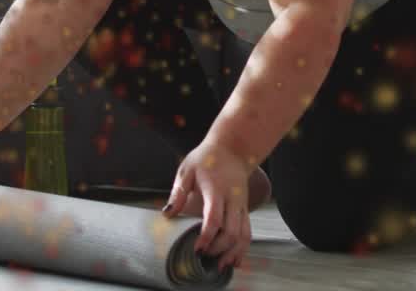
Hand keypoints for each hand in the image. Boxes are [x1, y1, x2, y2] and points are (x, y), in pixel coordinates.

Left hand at [160, 138, 253, 273]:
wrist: (233, 149)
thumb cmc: (206, 158)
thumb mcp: (187, 169)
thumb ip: (178, 192)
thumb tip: (167, 214)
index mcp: (216, 189)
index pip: (214, 218)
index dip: (206, 236)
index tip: (197, 249)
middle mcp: (233, 199)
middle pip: (232, 231)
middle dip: (219, 249)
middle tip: (204, 257)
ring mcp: (241, 205)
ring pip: (244, 235)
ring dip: (233, 253)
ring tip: (220, 266)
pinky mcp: (245, 209)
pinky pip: (248, 232)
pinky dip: (242, 248)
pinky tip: (233, 260)